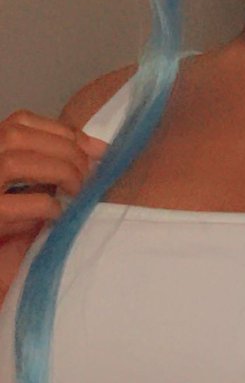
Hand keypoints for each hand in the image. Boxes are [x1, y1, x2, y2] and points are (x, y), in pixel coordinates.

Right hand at [0, 111, 107, 240]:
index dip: (64, 131)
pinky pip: (13, 205)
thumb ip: (49, 162)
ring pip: (13, 163)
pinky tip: (57, 213)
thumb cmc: (9, 215)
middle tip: (88, 175)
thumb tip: (97, 150)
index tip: (98, 149)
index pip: (21, 121)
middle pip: (17, 136)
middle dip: (64, 151)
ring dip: (56, 172)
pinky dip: (44, 206)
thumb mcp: (24, 182)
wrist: (0, 261)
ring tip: (76, 191)